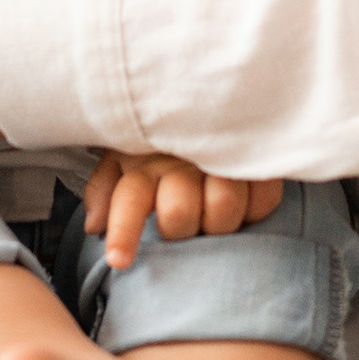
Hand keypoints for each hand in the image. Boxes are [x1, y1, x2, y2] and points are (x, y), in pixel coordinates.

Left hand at [81, 151, 285, 271]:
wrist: (207, 98)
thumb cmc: (160, 142)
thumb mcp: (122, 158)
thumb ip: (105, 190)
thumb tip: (94, 226)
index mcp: (145, 164)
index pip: (130, 197)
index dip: (123, 231)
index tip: (119, 261)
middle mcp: (182, 161)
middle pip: (179, 213)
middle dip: (179, 229)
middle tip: (184, 225)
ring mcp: (223, 159)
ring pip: (224, 206)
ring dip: (219, 222)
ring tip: (213, 215)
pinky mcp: (259, 161)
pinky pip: (263, 199)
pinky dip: (255, 208)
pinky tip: (245, 201)